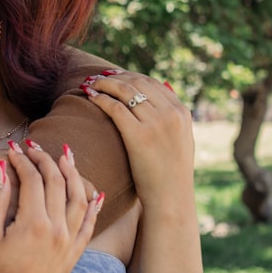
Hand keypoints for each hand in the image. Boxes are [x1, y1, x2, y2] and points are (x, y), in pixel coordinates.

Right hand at [0, 142, 99, 272]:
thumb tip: (3, 168)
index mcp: (34, 223)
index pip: (33, 179)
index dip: (22, 160)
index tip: (12, 150)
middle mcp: (57, 230)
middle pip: (57, 182)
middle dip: (45, 159)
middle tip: (34, 146)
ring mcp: (69, 243)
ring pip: (78, 198)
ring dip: (73, 174)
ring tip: (65, 156)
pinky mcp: (74, 255)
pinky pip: (89, 225)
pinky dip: (93, 206)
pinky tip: (94, 192)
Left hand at [81, 71, 194, 209]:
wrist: (170, 198)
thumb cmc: (170, 171)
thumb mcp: (181, 138)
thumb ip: (172, 113)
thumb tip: (163, 84)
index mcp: (182, 112)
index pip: (152, 82)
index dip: (129, 75)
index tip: (112, 75)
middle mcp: (171, 114)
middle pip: (137, 82)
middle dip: (114, 77)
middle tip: (96, 77)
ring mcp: (157, 124)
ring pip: (124, 90)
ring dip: (103, 83)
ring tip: (89, 83)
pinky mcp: (140, 135)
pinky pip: (115, 107)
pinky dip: (100, 98)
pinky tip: (89, 96)